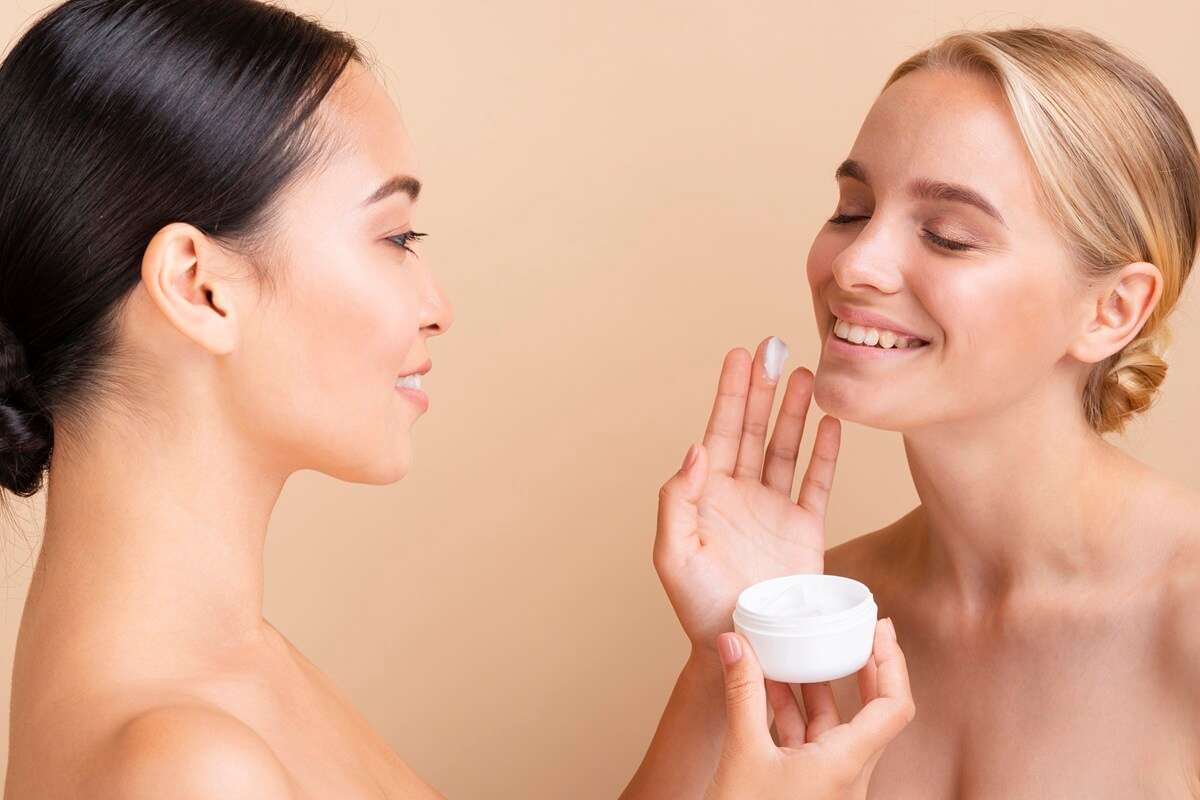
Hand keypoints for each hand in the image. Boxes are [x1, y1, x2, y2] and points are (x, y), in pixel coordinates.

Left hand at [654, 339, 841, 658]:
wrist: (743, 647)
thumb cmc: (699, 607)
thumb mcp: (673, 554)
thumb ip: (678, 500)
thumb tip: (698, 449)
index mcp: (708, 496)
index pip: (720, 432)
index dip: (731, 394)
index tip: (740, 356)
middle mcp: (742, 495)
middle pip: (754, 429)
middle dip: (764, 389)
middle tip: (776, 348)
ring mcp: (774, 510)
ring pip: (786, 448)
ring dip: (795, 412)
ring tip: (806, 375)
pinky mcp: (805, 530)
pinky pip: (816, 483)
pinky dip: (824, 453)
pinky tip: (830, 423)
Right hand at [704, 621, 914, 799]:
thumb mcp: (742, 753)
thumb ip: (742, 693)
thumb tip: (734, 642)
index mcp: (846, 765)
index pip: (895, 707)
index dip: (893, 663)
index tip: (879, 628)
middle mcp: (847, 774)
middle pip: (872, 710)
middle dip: (863, 665)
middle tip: (857, 627)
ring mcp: (827, 782)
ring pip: (834, 723)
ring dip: (817, 683)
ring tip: (799, 644)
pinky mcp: (804, 787)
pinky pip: (808, 739)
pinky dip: (792, 708)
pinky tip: (769, 684)